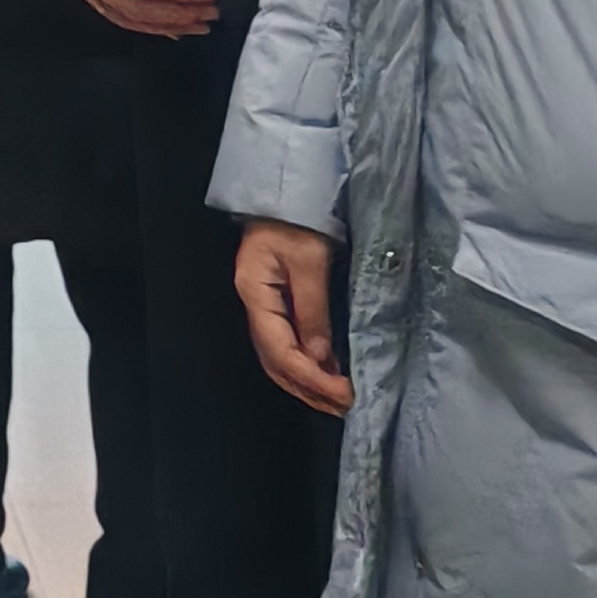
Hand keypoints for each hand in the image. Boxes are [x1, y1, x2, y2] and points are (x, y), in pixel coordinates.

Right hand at [234, 222, 351, 416]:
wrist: (288, 192)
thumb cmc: (298, 219)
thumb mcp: (311, 261)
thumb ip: (314, 310)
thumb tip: (320, 358)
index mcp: (255, 293)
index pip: (279, 349)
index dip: (310, 377)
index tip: (342, 392)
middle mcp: (253, 304)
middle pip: (273, 361)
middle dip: (308, 388)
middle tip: (343, 406)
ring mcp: (261, 304)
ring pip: (277, 357)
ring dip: (306, 382)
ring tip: (336, 400)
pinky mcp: (274, 301)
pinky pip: (285, 344)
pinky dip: (305, 365)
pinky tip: (326, 374)